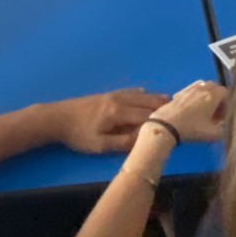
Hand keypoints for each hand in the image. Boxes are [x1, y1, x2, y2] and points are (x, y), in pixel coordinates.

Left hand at [47, 88, 170, 153]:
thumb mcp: (100, 145)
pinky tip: (144, 93)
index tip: (176, 124)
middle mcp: (119, 100)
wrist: (56, 118)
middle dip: (162, 106)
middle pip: (146, 101)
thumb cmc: (78, 135)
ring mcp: (112, 96)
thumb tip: (144, 138)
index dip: (161, 120)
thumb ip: (123, 142)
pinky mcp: (106, 95)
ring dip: (154, 98)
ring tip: (169, 100)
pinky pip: (129, 91)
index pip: (146, 116)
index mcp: (119, 113)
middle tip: (180, 109)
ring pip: (139, 94)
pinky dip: (140, 93)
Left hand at [148, 80, 227, 143]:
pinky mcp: (178, 93)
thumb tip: (221, 128)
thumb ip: (222, 130)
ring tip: (202, 111)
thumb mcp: (212, 134)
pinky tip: (190, 111)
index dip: (226, 104)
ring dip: (206, 97)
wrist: (167, 125)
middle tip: (214, 113)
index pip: (225, 92)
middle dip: (217, 99)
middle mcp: (202, 88)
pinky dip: (195, 98)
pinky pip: (191, 91)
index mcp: (212, 95)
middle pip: (214, 87)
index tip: (221, 116)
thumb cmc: (192, 128)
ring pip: (202, 87)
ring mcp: (189, 89)